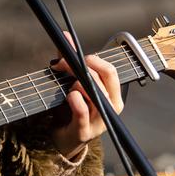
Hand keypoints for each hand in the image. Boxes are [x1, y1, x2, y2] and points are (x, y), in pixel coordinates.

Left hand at [49, 33, 121, 154]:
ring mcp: (99, 121)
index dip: (92, 59)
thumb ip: (69, 62)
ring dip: (78, 84)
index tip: (73, 55)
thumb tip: (65, 35)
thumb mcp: (73, 84)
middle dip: (82, 67)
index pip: (110, 71)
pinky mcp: (84, 131)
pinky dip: (77, 101)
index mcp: (112, 95)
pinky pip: (84, 112)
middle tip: (63, 64)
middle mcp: (110, 108)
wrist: (63, 140)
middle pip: (104, 79)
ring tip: (68, 86)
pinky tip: (71, 95)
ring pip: (96, 94)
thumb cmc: (72, 110)